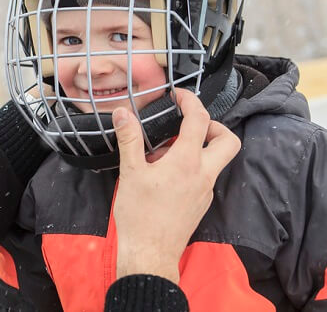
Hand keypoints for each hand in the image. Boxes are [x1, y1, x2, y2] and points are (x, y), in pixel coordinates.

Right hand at [112, 88, 240, 282]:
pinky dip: (191, 167)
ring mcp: (205, 190)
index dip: (191, 102)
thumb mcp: (130, 172)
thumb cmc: (139, 214)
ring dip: (199, 147)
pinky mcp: (201, 203)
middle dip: (213, 126)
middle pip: (228, 141)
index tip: (178, 95)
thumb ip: (129, 139)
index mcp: (186, 162)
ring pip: (216, 160)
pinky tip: (164, 175)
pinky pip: (204, 177)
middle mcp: (203, 174)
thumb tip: (122, 112)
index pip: (199, 121)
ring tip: (165, 152)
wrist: (150, 254)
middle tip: (188, 125)